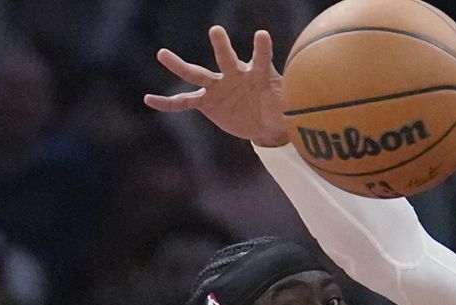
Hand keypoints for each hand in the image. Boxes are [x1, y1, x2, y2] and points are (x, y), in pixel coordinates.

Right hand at [143, 25, 289, 146]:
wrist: (265, 124)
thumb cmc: (279, 109)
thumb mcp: (288, 109)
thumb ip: (292, 104)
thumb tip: (306, 110)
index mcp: (258, 73)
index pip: (262, 57)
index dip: (262, 48)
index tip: (262, 35)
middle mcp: (235, 74)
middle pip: (226, 58)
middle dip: (221, 45)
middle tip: (216, 30)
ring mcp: (218, 86)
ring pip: (197, 74)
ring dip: (179, 65)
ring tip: (162, 53)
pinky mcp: (207, 102)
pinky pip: (184, 102)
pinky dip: (168, 102)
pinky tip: (149, 100)